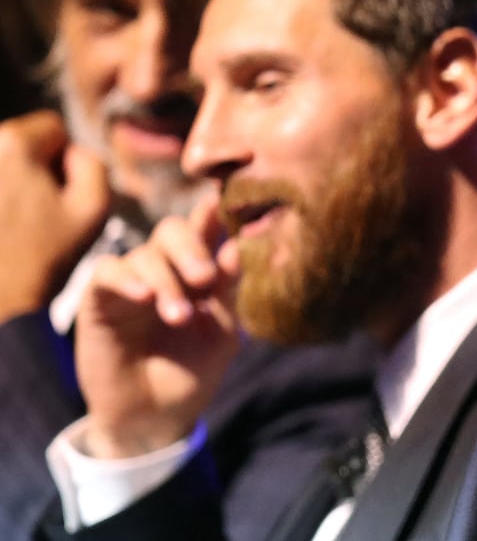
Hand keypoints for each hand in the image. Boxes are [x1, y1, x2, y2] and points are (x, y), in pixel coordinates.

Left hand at [0, 110, 109, 319]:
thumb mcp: (94, 210)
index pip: (52, 127)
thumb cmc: (42, 259)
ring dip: (10, 189)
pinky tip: (1, 233)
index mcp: (13, 143)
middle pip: (19, 145)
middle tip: (38, 215)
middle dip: (33, 172)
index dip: (65, 160)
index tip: (60, 196)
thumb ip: (93, 166)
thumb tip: (73, 154)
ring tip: (12, 227)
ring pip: (1, 168)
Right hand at [75, 192, 242, 458]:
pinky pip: (106, 273)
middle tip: (205, 278)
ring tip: (180, 317)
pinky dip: (126, 279)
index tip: (219, 202)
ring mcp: (131, 283)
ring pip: (144, 254)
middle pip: (172, 230)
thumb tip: (234, 246)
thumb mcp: (221, 335)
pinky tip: (144, 296)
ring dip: (166, 281)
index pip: (204, 231)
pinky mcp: (99, 301)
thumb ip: (226, 292)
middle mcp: (165, 270)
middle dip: (191, 247)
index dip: (211, 214)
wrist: (154, 419)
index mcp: (198, 274)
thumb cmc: (191, 373)